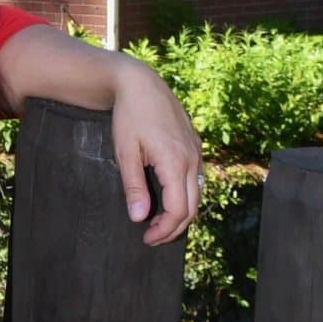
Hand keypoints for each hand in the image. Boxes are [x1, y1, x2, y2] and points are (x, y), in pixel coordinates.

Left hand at [110, 58, 203, 245]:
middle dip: (174, 228)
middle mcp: (191, 159)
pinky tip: (169, 200)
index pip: (177, 210)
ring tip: (160, 224)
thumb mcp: (125, 152)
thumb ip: (134, 187)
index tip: (146, 238)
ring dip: (181, 213)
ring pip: (197, 194)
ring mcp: (195, 151)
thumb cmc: (129, 116)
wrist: (140, 83)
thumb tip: (139, 218)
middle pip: (192, 206)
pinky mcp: (194, 146)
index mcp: (174, 162)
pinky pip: (196, 179)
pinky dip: (186, 196)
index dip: (164, 230)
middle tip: (152, 238)